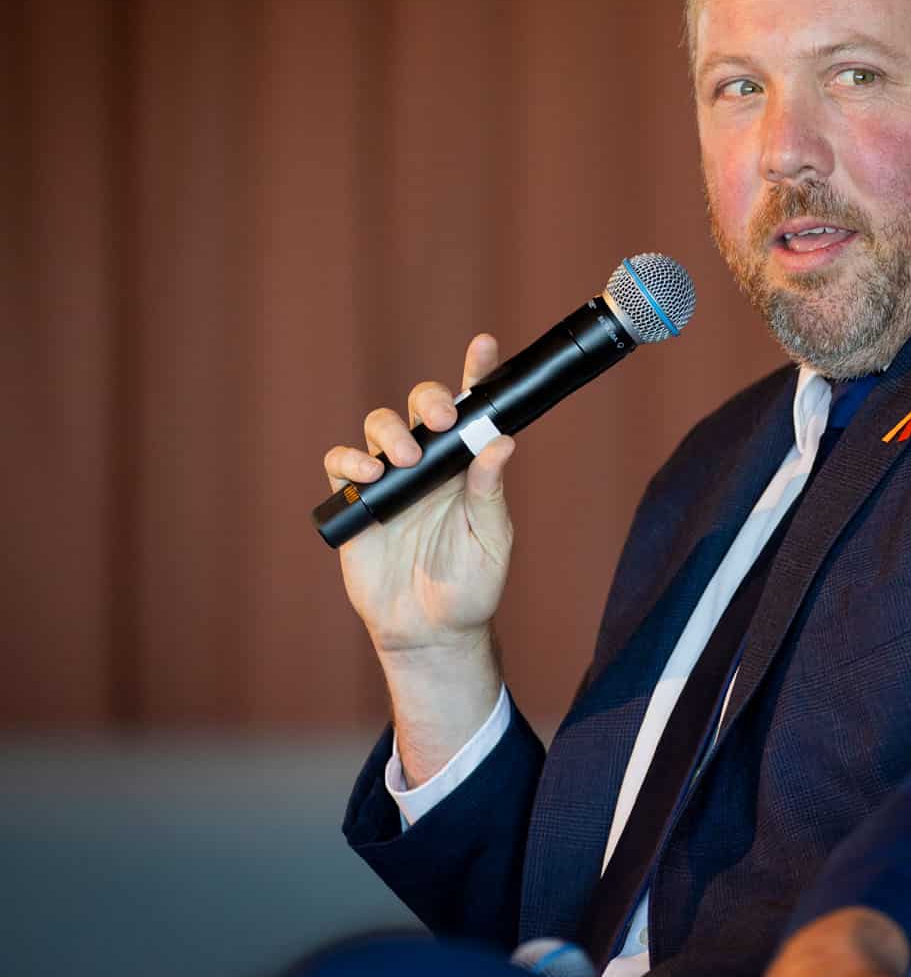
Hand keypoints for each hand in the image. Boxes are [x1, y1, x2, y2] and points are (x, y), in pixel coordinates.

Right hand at [323, 334, 512, 775]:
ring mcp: (392, 480)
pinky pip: (342, 465)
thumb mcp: (491, 540)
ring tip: (401, 459)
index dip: (476, 374)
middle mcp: (431, 464)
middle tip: (437, 421)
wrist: (429, 631)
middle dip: (427, 402)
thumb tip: (501, 442)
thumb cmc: (470, 586)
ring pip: (379, 428)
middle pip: (420, 408)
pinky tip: (369, 475)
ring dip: (388, 433)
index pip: (473, 412)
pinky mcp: (359, 502)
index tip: (484, 345)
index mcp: (469, 467)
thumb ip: (491, 492)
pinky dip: (350, 461)